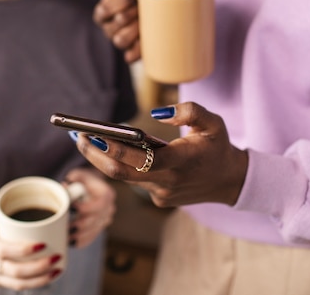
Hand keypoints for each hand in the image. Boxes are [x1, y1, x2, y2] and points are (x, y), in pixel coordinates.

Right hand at [0, 206, 61, 289]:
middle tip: (56, 257)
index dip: (24, 250)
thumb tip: (41, 195)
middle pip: (13, 272)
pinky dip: (33, 283)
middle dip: (39, 267)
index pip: (3, 250)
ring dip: (40, 280)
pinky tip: (48, 276)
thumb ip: (10, 205)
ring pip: (16, 284)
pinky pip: (14, 286)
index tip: (43, 243)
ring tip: (57, 269)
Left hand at [64, 168, 115, 247]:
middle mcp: (110, 208)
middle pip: (96, 220)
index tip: (70, 207)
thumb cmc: (83, 179)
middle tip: (65, 228)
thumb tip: (64, 187)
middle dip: (80, 226)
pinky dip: (82, 241)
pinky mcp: (100, 227)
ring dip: (80, 236)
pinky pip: (92, 236)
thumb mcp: (78, 175)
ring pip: (94, 231)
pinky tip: (71, 243)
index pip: (99, 204)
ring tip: (65, 238)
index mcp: (107, 194)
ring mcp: (106, 219)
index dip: (85, 208)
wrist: (91, 186)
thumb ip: (72, 179)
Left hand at [74, 102, 248, 206]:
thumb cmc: (218, 146)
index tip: (93, 134)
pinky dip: (121, 165)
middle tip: (78, 136)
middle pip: (120, 173)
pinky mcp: (159, 199)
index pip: (139, 158)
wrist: (230, 181)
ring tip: (84, 140)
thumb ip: (189, 111)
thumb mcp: (213, 122)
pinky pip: (135, 181)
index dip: (113, 148)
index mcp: (180, 161)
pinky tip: (109, 150)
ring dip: (102, 160)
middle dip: (95, 155)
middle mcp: (167, 181)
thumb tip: (157, 113)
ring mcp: (161, 194)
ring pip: (124, 178)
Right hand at [93, 0, 141, 62]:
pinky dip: (138, 49)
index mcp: (103, 13)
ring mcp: (119, 42)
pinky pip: (130, 57)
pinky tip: (147, 39)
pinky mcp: (131, 54)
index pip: (103, 9)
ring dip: (133, 30)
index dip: (117, 2)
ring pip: (120, 41)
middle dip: (128, 14)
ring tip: (144, 20)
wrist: (153, 11)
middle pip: (112, 26)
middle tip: (141, 6)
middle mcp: (109, 29)